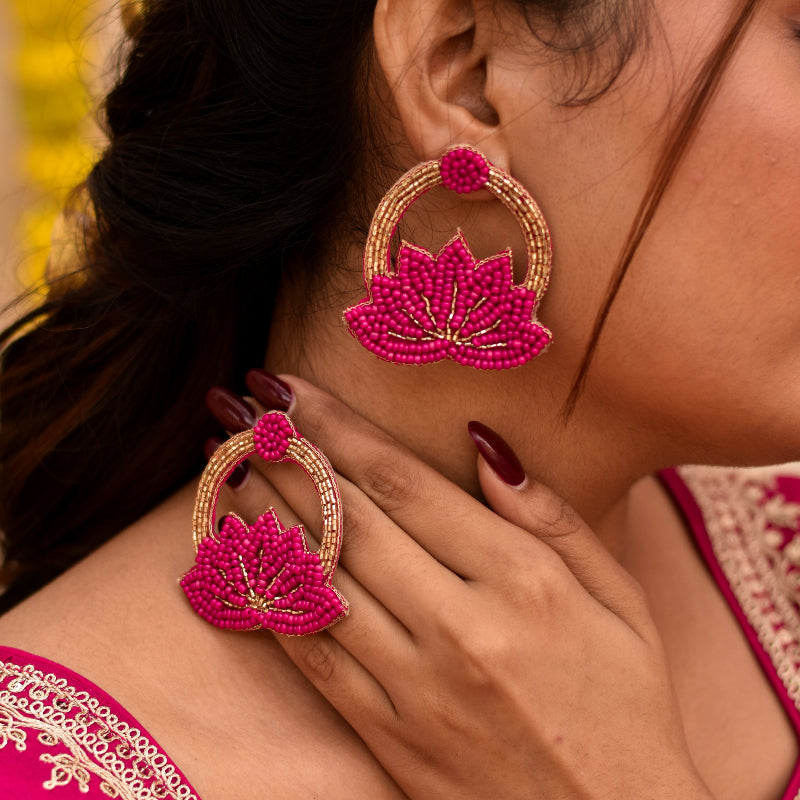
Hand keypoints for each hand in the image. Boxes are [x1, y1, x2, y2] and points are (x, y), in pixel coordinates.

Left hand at [207, 373, 712, 799]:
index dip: (339, 429)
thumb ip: (551, 516)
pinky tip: (241, 558)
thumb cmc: (630, 705)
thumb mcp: (621, 599)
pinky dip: (270, 603)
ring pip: (320, 582)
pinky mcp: (390, 737)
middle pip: (351, 521)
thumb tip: (482, 441)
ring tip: (224, 466)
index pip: (406, 484)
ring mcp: (419, 687)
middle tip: (243, 410)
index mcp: (523, 582)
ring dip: (264, 515)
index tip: (294, 389)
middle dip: (288, 455)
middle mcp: (462, 627)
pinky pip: (315, 659)